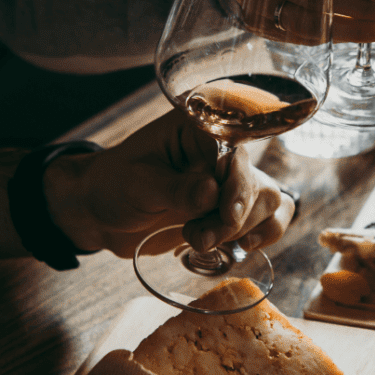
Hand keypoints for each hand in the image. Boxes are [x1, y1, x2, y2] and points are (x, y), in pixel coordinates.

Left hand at [45, 111, 293, 257]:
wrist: (102, 212)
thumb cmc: (113, 186)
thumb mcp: (136, 185)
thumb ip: (175, 189)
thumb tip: (212, 193)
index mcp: (200, 128)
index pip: (237, 151)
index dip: (239, 184)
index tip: (227, 215)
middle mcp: (223, 149)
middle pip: (258, 182)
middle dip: (233, 218)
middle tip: (198, 236)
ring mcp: (231, 179)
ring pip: (269, 202)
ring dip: (240, 230)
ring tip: (198, 239)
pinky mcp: (235, 206)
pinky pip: (272, 216)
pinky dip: (264, 233)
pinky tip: (240, 245)